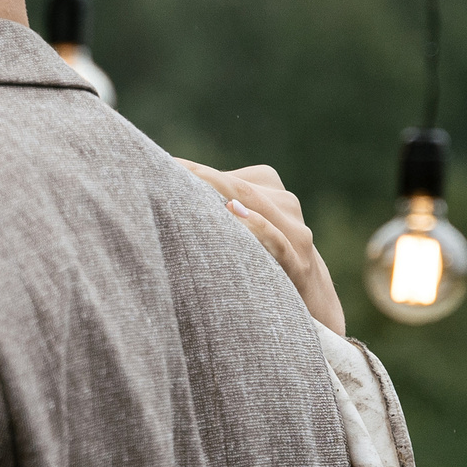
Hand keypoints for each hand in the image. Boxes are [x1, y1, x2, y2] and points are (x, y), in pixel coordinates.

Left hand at [176, 159, 345, 336]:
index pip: (224, 175)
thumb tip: (163, 193)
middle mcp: (285, 204)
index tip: (152, 163)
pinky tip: (231, 214)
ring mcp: (296, 232)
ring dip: (223, 194)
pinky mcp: (299, 264)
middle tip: (161, 173)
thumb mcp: (243, 226)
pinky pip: (278, 241)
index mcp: (269, 187)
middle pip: (237, 186)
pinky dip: (256, 227)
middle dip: (199, 178)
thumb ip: (215, 207)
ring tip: (187, 185)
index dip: (190, 170)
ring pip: (258, 204)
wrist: (314, 303)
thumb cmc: (263, 258)